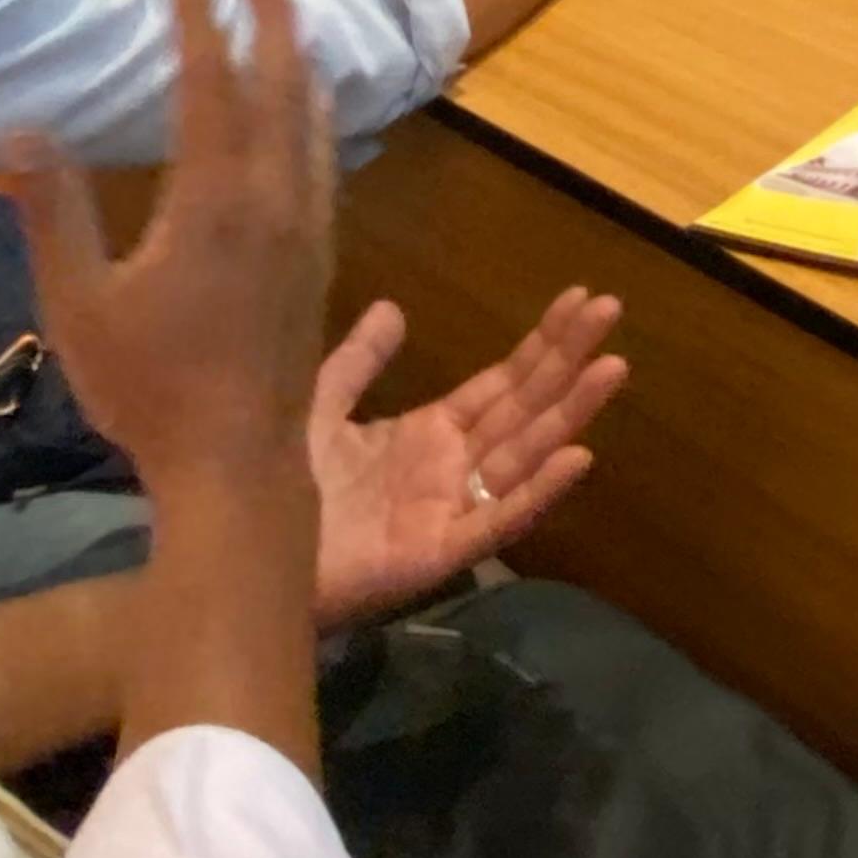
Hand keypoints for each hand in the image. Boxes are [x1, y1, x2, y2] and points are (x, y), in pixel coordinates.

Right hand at [1, 0, 331, 490]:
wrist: (237, 464)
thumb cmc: (147, 389)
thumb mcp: (78, 305)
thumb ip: (53, 213)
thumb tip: (21, 128)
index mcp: (212, 204)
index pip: (208, 88)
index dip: (197, 24)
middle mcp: (272, 203)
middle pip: (277, 89)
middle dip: (267, 21)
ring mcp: (305, 232)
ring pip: (312, 124)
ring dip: (299, 62)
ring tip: (292, 16)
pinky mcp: (320, 261)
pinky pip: (324, 166)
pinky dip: (319, 119)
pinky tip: (315, 112)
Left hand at [301, 287, 628, 624]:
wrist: (245, 557)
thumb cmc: (278, 490)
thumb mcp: (317, 408)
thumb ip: (356, 364)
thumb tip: (393, 307)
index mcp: (428, 434)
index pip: (501, 382)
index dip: (541, 343)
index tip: (580, 300)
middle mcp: (452, 468)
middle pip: (525, 406)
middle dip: (568, 360)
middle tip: (612, 310)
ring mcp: (451, 509)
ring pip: (525, 453)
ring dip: (571, 412)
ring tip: (612, 367)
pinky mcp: (441, 551)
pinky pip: (498, 518)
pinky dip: (538, 490)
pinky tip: (576, 456)